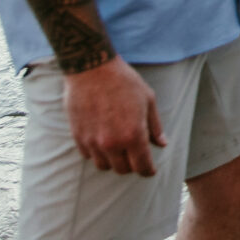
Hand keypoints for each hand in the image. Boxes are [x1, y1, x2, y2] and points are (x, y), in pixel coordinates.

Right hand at [63, 58, 163, 175]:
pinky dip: (96, 152)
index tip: (149, 170)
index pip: (142, 166)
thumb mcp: (148, 100)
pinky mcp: (78, 136)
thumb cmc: (124, 81)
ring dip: (112, 160)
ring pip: (104, 166)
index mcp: (133, 135)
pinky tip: (101, 140)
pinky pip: (88, 156)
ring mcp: (92, 141)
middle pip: (123, 170)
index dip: (148, 171)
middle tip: (134, 154)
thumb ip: (155, 126)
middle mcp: (112, 143)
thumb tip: (162, 144)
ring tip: (117, 147)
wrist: (92, 69)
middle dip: (131, 165)